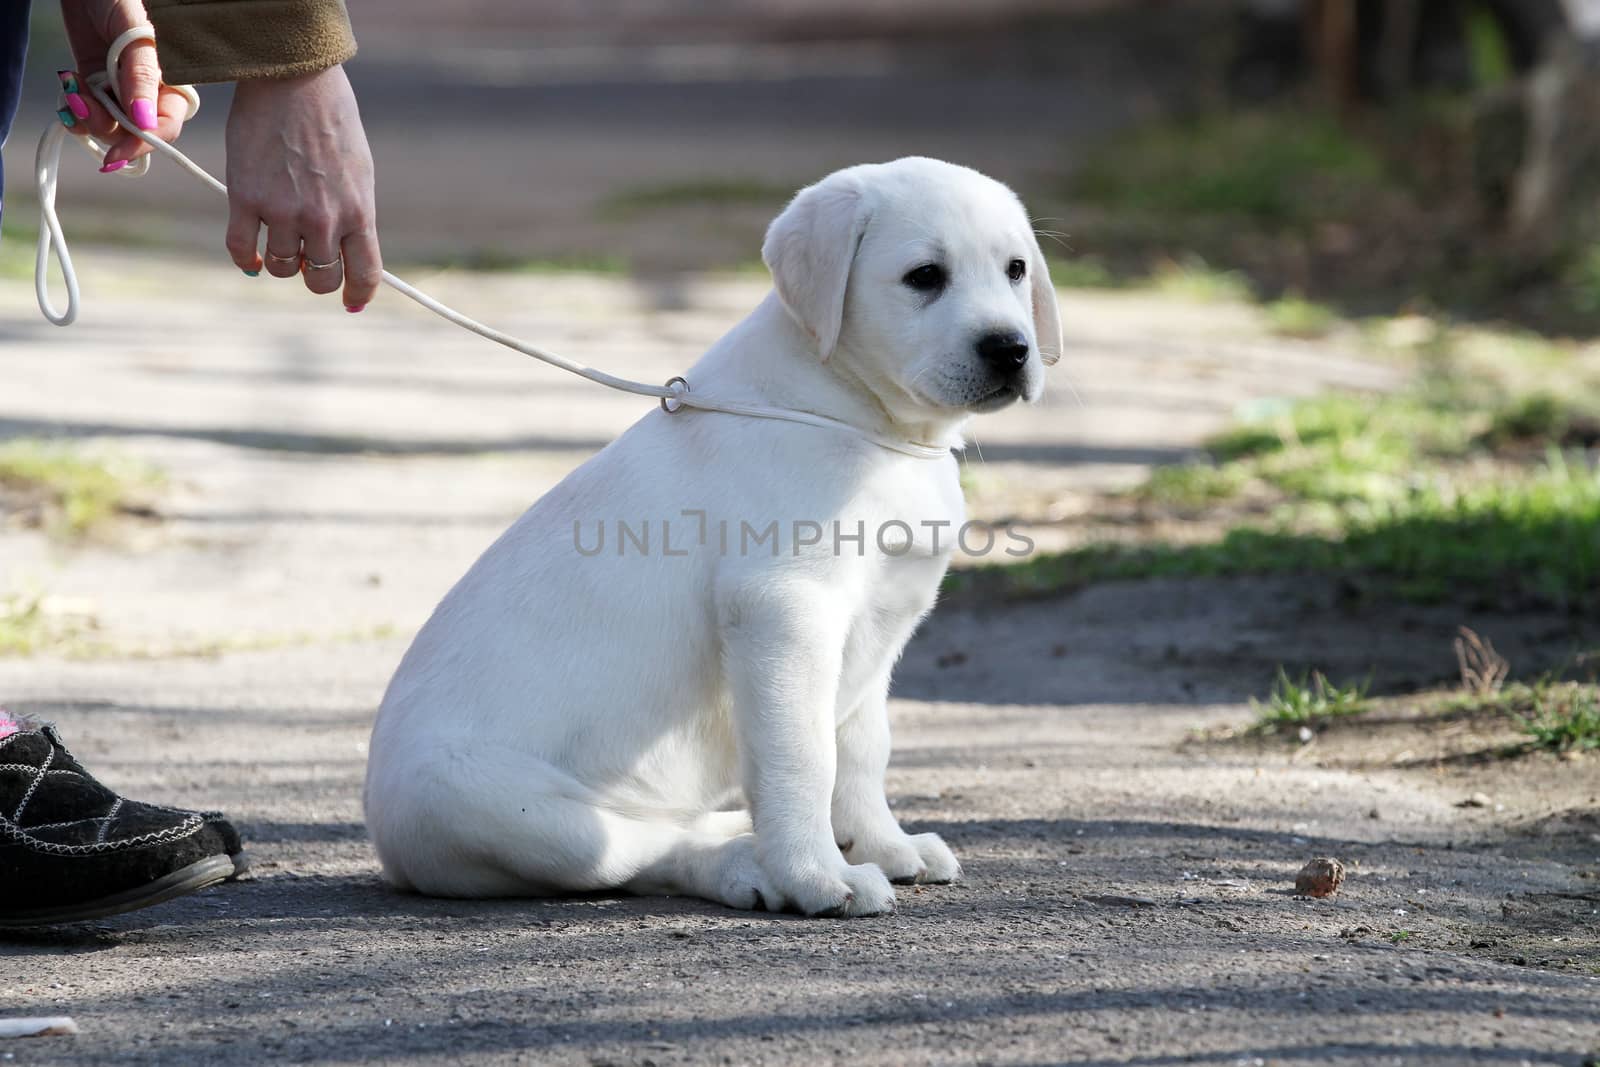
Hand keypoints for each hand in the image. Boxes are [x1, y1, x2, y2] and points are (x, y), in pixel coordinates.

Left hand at [59, 0, 190, 167]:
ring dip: (86, 116)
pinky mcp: (96, 86)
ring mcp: (121, 92)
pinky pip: (88, 114)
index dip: (143, 143)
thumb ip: (142, 79)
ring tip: (71, 89)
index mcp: (171, 84)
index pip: (165, 127)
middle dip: (106, 127)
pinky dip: (75, 110)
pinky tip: (69, 90)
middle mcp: (149, 95)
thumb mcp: (136, 37)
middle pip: (134, 134)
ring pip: (109, 127)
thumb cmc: (121, 0)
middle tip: (81, 105)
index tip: (117, 154)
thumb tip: (144, 122)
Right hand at [224, 65, 381, 309]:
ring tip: (281, 241)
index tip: (352, 302)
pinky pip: (241, 250)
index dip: (358, 294)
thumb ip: (355, 214)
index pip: (365, 274)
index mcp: (359, 212)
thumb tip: (348, 251)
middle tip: (308, 260)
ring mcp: (283, 211)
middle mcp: (323, 219)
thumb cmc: (331, 120)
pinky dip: (246, 259)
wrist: (292, 78)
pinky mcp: (245, 198)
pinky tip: (252, 255)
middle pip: (321, 280)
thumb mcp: (359, 171)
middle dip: (316, 276)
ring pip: (282, 269)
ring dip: (281, 262)